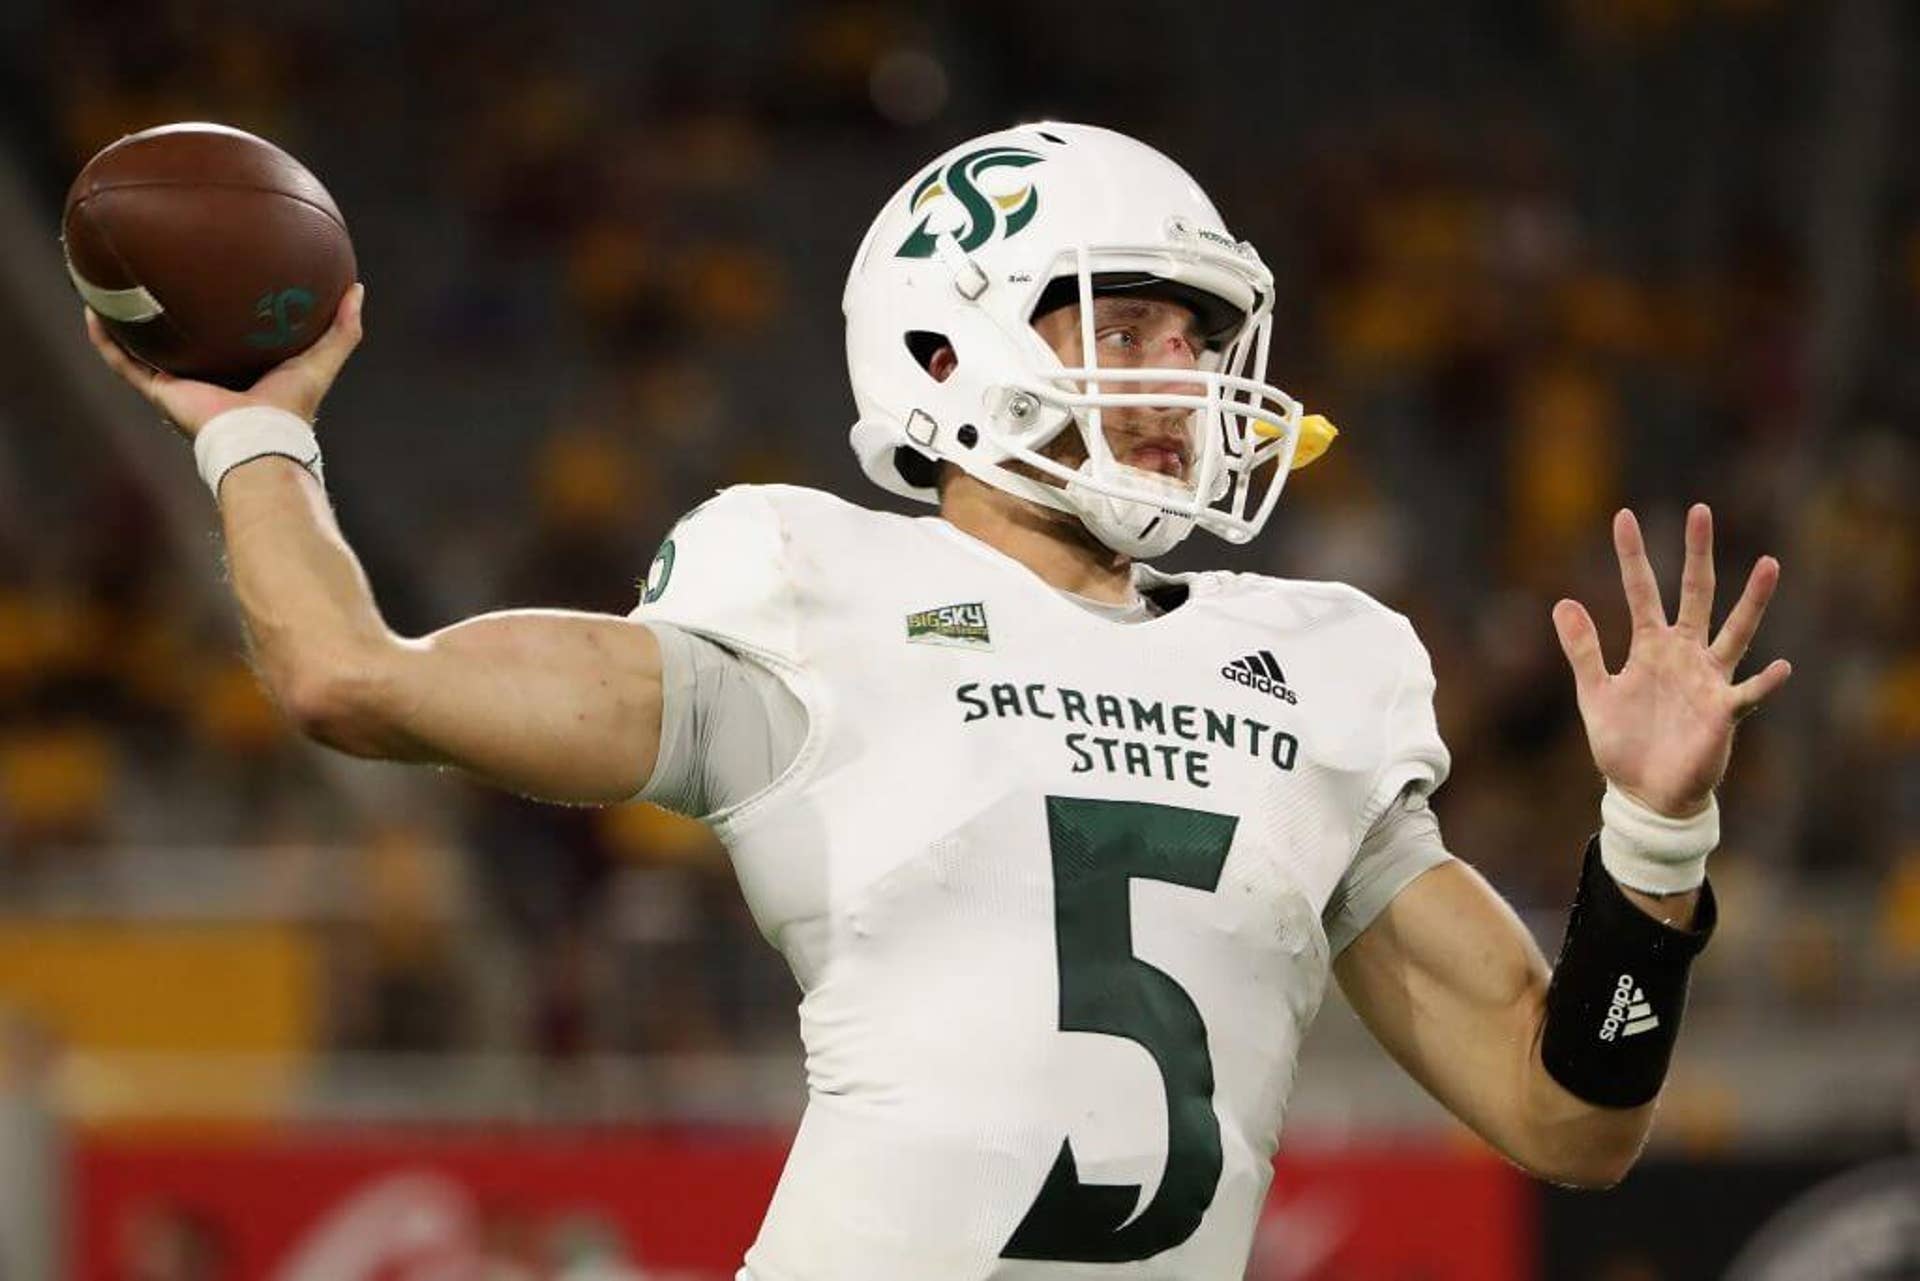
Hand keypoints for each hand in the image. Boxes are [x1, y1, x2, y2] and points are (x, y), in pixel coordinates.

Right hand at [84, 282, 364, 439]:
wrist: (260, 440)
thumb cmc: (292, 407)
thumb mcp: (321, 360)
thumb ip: (343, 329)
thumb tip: (358, 289)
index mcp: (242, 372)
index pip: (227, 336)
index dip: (218, 309)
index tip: (212, 276)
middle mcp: (207, 378)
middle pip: (182, 340)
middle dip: (168, 310)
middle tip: (156, 272)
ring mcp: (180, 385)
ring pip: (143, 348)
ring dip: (125, 321)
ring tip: (109, 286)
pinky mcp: (160, 393)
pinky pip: (124, 362)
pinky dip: (106, 340)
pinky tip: (92, 310)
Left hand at [1552, 504, 1791, 818]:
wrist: (1645, 794)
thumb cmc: (1623, 744)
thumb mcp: (1594, 694)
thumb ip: (1582, 650)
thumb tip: (1562, 601)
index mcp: (1650, 647)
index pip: (1640, 591)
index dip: (1631, 556)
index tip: (1623, 516)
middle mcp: (1684, 655)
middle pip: (1694, 594)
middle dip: (1696, 555)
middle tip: (1699, 510)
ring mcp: (1708, 680)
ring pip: (1735, 632)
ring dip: (1752, 601)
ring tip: (1768, 565)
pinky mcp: (1723, 713)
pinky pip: (1748, 694)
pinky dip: (1764, 682)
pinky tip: (1780, 666)